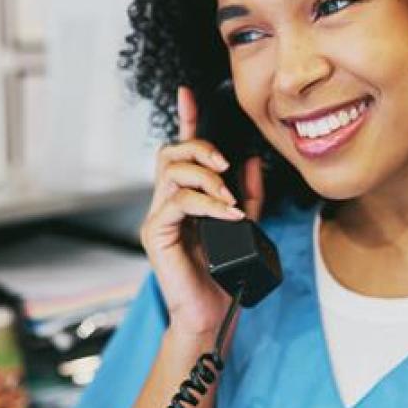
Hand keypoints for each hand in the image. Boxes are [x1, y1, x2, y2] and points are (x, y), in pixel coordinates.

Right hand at [139, 85, 264, 337]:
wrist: (211, 314)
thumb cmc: (224, 274)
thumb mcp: (245, 226)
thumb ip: (248, 194)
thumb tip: (252, 161)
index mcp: (185, 197)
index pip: (181, 150)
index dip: (185, 119)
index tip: (189, 93)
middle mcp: (166, 202)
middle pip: (171, 153)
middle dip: (200, 149)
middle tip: (225, 166)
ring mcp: (157, 217)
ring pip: (171, 172)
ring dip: (205, 177)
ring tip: (229, 198)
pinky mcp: (155, 234)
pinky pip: (178, 202)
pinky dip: (206, 203)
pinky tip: (226, 213)